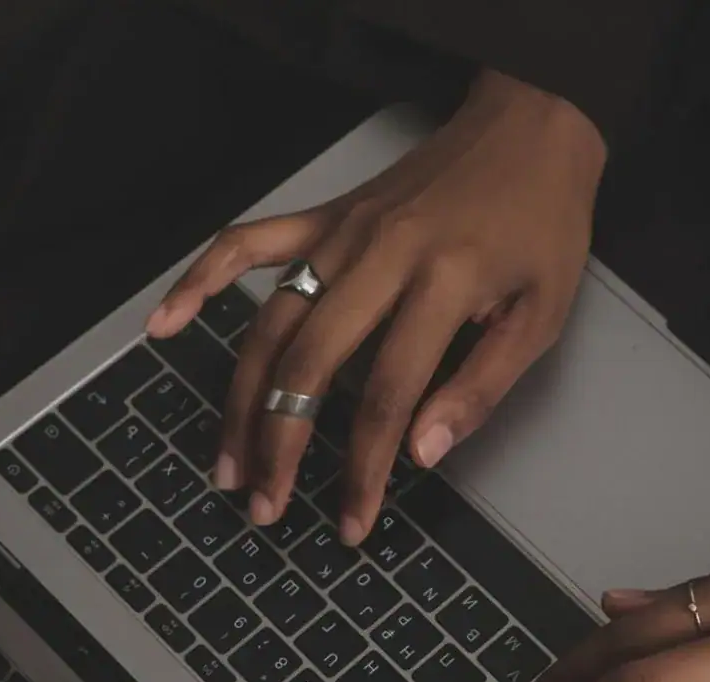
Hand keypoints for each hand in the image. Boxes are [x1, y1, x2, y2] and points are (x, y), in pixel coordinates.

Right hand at [146, 69, 605, 542]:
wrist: (530, 129)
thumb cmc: (543, 226)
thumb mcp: (542, 314)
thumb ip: (482, 385)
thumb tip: (422, 453)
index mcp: (443, 285)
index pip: (387, 398)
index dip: (364, 471)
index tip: (352, 525)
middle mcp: (380, 257)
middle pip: (308, 366)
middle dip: (281, 447)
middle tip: (266, 507)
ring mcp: (343, 232)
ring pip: (269, 322)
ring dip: (239, 398)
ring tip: (227, 463)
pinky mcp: (325, 215)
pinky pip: (246, 243)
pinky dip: (200, 280)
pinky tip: (166, 323)